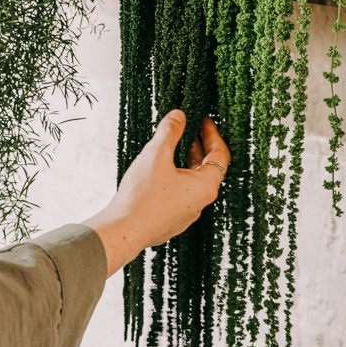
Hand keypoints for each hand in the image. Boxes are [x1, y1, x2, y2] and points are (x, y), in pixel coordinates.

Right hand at [82, 112, 229, 277]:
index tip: (204, 120)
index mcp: (205, 186)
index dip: (213, 134)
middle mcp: (200, 203)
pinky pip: (180, 195)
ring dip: (187, 162)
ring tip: (174, 147)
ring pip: (193, 182)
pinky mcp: (171, 221)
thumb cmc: (143, 195)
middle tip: (190, 129)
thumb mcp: (157, 154)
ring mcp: (186, 214)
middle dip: (199, 147)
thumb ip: (170, 131)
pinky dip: (176, 177)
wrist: (124, 231)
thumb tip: (179, 115)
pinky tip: (159, 172)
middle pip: (208, 169)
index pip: (220, 155)